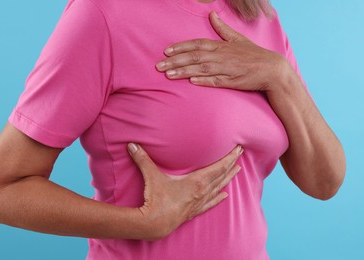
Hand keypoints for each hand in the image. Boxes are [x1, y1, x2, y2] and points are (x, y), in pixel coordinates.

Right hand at [127, 143, 242, 239]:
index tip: (239, 149)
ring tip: (236, 171)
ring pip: (218, 188)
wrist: (155, 224)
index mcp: (196, 181)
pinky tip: (224, 197)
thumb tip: (132, 145)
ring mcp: (199, 202)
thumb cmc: (156, 200)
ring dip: (228, 179)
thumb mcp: (151, 176)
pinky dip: (218, 198)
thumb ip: (143, 159)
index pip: (218, 167)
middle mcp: (202, 192)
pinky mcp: (194, 211)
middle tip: (240, 155)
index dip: (229, 158)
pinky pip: (210, 203)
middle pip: (221, 176)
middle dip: (232, 164)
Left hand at [156, 11, 286, 91]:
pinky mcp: (231, 81)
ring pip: (201, 69)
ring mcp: (226, 69)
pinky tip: (191, 82)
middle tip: (158, 66)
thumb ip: (222, 28)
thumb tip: (211, 14)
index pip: (197, 44)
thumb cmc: (253, 55)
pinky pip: (215, 81)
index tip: (166, 51)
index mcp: (221, 46)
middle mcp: (221, 56)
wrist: (272, 70)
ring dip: (184, 71)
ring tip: (168, 75)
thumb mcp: (237, 38)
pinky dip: (204, 81)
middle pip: (194, 57)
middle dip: (175, 61)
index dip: (181, 47)